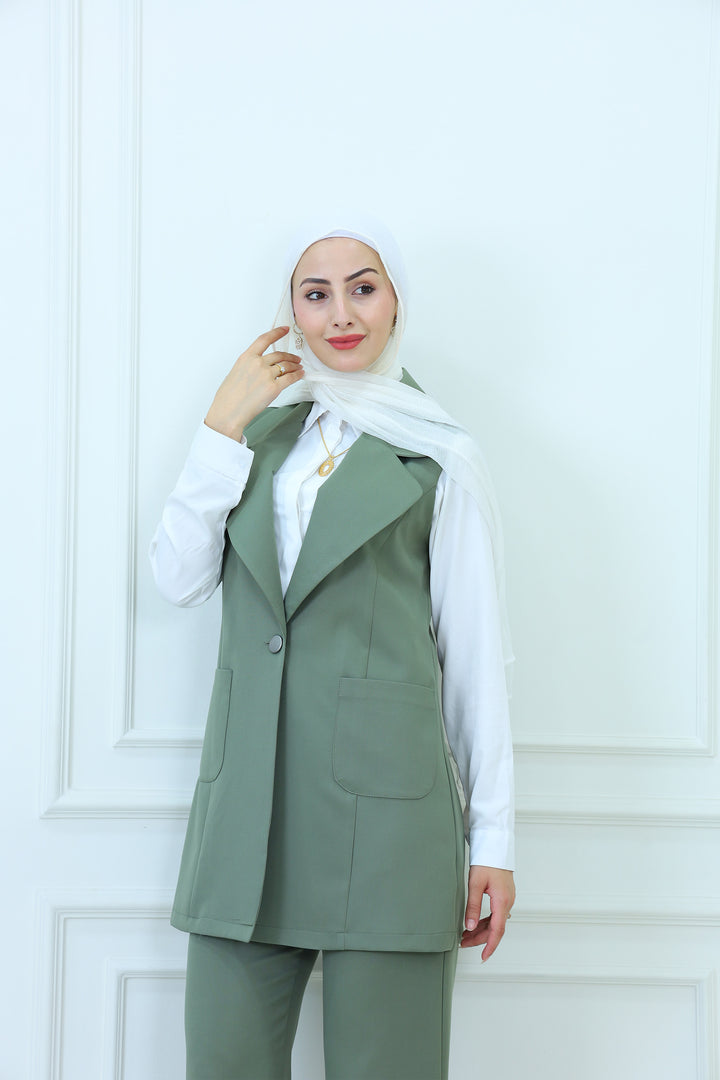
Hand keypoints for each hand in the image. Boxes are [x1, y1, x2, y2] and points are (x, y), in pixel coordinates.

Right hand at [204, 326, 303, 441]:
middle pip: (279, 355)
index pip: (264, 339)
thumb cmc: (228, 397)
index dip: (277, 333)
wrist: (228, 412)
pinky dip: (297, 375)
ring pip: (286, 366)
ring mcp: (266, 375)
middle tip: (296, 359)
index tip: (285, 329)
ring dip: (295, 366)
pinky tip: (300, 374)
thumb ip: (249, 366)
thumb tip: (260, 367)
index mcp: (246, 357)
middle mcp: (257, 363)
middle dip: (290, 356)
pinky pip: (290, 378)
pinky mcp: (273, 387)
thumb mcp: (235, 373)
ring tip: (299, 368)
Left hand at [460, 865, 514, 959]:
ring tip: (465, 935)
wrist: (494, 846)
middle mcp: (507, 902)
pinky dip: (485, 922)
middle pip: (495, 928)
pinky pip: (496, 915)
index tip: (484, 957)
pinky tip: (475, 924)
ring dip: (482, 930)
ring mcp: (507, 899)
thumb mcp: (475, 884)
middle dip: (480, 938)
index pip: (497, 930)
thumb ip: (472, 906)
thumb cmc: (486, 861)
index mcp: (502, 901)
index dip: (490, 946)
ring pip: (495, 922)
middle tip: (463, 943)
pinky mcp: (504, 896)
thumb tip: (469, 926)